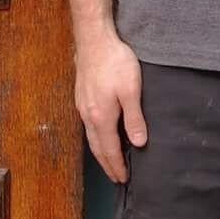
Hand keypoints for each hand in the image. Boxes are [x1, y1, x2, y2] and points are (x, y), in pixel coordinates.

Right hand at [75, 33, 146, 183]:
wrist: (94, 39)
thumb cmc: (115, 62)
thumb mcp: (131, 91)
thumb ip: (134, 118)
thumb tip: (138, 143)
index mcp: (101, 117)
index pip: (109, 149)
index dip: (117, 166)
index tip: (123, 179)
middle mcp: (88, 115)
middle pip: (97, 147)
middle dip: (107, 164)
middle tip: (116, 177)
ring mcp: (82, 106)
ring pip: (91, 137)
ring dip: (100, 152)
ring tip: (109, 161)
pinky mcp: (81, 96)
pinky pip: (88, 126)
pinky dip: (96, 138)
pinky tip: (101, 135)